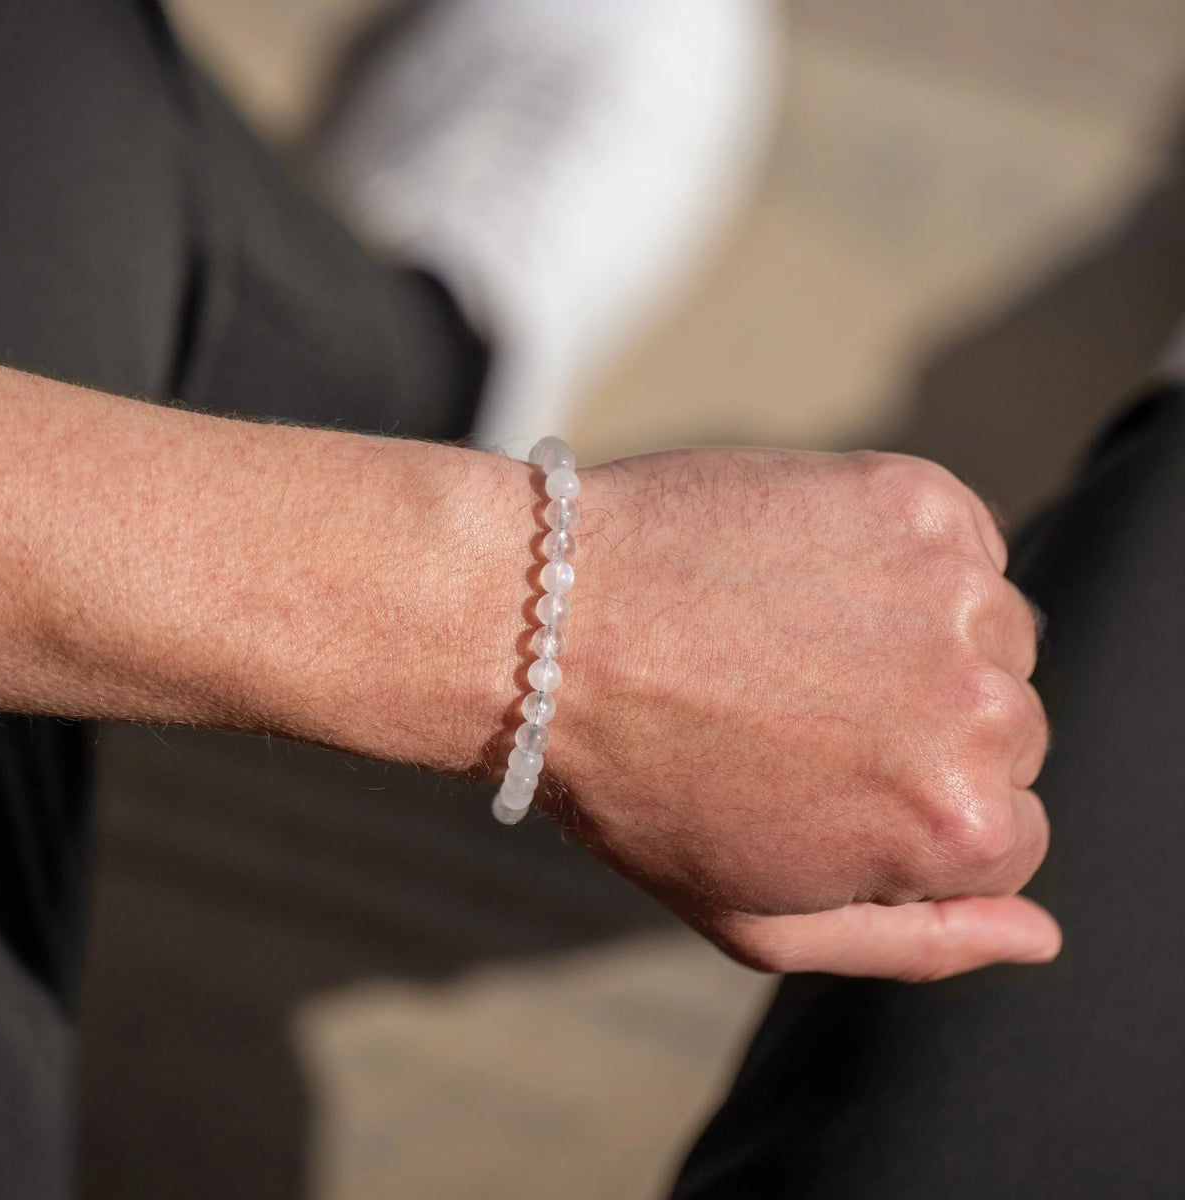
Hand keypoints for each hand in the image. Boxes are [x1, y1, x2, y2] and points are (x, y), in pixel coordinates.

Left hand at [544, 448, 1057, 979]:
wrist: (543, 626)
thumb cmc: (636, 783)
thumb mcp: (760, 917)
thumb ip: (916, 943)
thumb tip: (1039, 935)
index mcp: (958, 826)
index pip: (1007, 842)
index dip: (908, 823)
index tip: (821, 788)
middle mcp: (984, 706)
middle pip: (1008, 736)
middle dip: (918, 736)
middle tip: (791, 714)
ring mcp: (953, 589)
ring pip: (989, 638)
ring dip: (917, 644)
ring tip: (789, 643)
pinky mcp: (916, 497)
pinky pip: (959, 547)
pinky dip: (901, 565)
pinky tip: (801, 578)